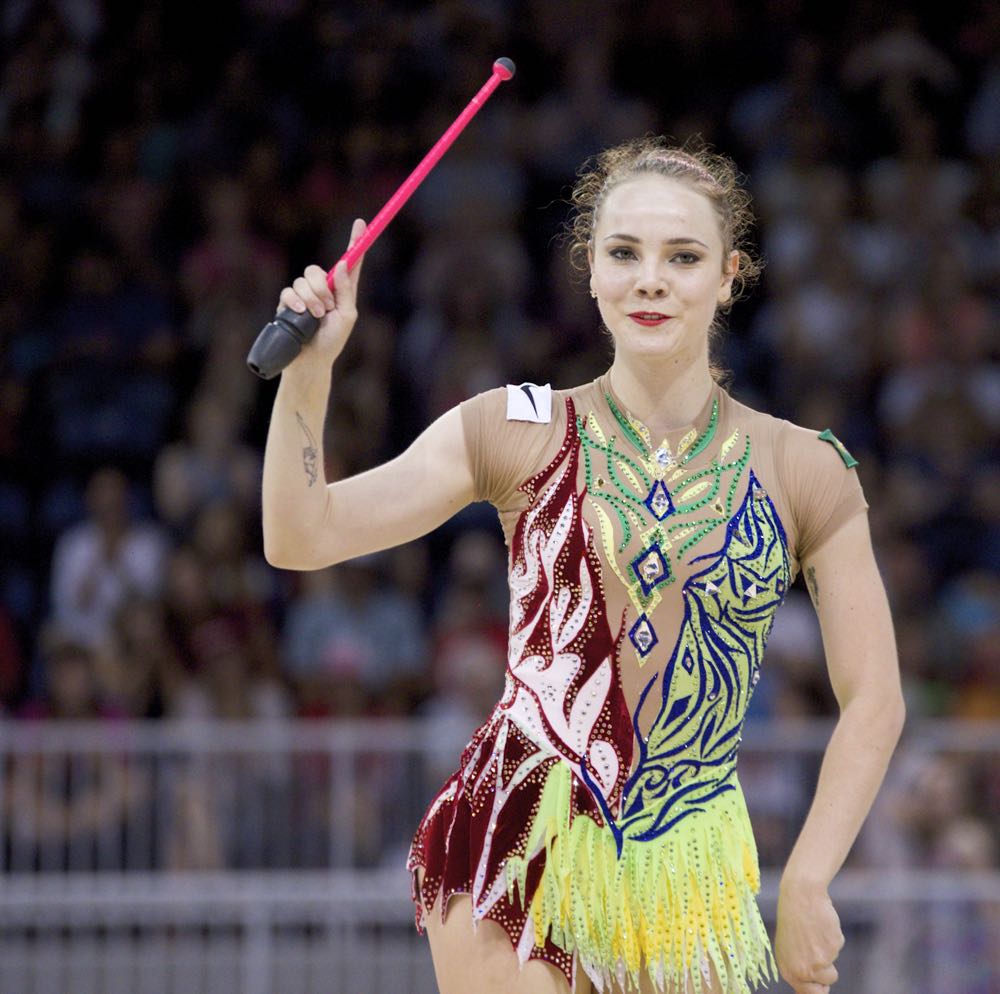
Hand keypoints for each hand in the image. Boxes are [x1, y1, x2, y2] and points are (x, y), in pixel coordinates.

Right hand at [277, 218, 366, 368]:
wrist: (311, 361)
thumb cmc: (332, 342)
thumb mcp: (347, 317)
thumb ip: (346, 291)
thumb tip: (344, 264)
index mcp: (341, 291)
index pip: (349, 262)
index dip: (356, 242)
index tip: (361, 223)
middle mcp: (322, 289)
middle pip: (317, 270)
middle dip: (322, 288)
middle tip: (326, 308)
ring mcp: (303, 296)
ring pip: (303, 281)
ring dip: (311, 300)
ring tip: (315, 318)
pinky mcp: (287, 304)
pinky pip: (288, 291)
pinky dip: (295, 302)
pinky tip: (300, 313)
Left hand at [774, 878, 844, 992]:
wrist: (800, 895)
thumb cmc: (794, 919)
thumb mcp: (789, 948)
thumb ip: (799, 970)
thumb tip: (816, 991)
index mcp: (788, 970)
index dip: (818, 989)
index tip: (821, 984)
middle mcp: (801, 970)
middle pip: (824, 988)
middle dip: (825, 975)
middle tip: (816, 952)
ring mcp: (818, 961)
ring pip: (833, 970)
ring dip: (828, 954)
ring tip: (814, 935)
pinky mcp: (832, 949)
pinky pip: (838, 948)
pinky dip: (833, 938)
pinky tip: (820, 925)